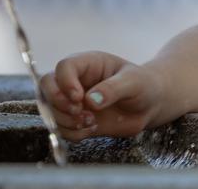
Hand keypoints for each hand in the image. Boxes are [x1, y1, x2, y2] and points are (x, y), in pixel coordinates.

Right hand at [42, 51, 164, 139]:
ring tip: (90, 122)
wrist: (150, 104)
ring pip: (51, 109)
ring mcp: (75, 101)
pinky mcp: (78, 120)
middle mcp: (76, 81)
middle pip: (47, 86)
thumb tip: (91, 100)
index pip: (64, 67)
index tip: (79, 98)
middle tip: (79, 112)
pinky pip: (63, 128)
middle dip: (58, 102)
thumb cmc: (143, 85)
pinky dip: (73, 133)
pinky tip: (92, 128)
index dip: (65, 83)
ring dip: (66, 120)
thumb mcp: (133, 82)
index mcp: (88, 64)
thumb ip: (112, 88)